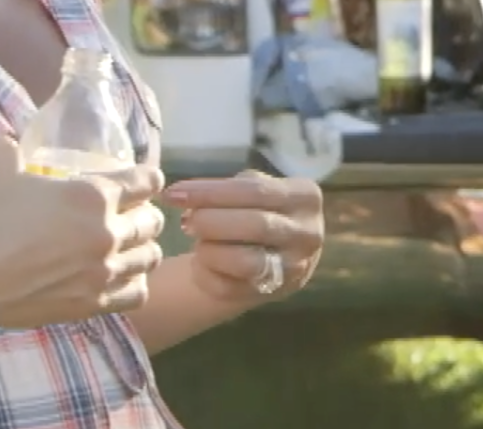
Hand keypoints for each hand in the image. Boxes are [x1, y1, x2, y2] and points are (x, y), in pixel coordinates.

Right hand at [0, 136, 165, 331]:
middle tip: (130, 212)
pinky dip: (132, 283)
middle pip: (152, 222)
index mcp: (92, 195)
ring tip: (127, 245)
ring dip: (142, 247)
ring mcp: (99, 275)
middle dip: (144, 212)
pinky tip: (116, 277)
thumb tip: (19, 143)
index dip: (144, 178)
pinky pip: (135, 295)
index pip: (145, 181)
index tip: (139, 180)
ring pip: (149, 259)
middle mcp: (105, 235)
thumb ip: (18, 146)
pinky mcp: (86, 308)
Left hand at [161, 170, 325, 302]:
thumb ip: (227, 189)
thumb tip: (183, 196)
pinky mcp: (275, 293)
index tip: (173, 193)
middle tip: (186, 222)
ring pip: (245, 262)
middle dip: (210, 222)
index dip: (210, 192)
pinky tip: (200, 264)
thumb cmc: (258, 209)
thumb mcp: (256, 188)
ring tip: (198, 242)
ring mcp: (296, 267)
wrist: (279, 251)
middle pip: (254, 225)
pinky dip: (206, 275)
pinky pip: (232, 289)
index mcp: (305, 197)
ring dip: (210, 250)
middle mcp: (308, 233)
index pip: (255, 190)